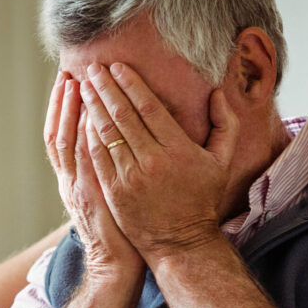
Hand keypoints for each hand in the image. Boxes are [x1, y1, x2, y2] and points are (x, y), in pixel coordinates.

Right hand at [44, 72, 143, 281]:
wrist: (115, 265)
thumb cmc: (118, 232)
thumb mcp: (102, 199)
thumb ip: (100, 172)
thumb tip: (107, 145)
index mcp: (71, 180)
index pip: (60, 137)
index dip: (60, 110)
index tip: (66, 83)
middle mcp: (69, 181)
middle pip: (58, 134)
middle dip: (61, 103)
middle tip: (66, 74)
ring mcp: (78, 187)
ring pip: (66, 143)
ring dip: (69, 112)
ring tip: (75, 83)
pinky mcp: (91, 194)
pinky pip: (83, 159)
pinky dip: (82, 136)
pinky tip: (88, 114)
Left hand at [78, 62, 238, 261]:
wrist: (180, 241)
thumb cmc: (201, 198)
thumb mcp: (223, 162)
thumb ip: (225, 125)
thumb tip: (217, 93)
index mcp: (177, 149)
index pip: (148, 107)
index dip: (130, 84)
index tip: (117, 67)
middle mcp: (152, 161)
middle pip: (122, 115)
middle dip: (105, 88)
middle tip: (93, 68)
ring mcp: (130, 177)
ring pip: (106, 133)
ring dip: (92, 106)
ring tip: (84, 87)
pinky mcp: (114, 191)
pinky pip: (96, 156)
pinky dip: (87, 134)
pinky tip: (82, 118)